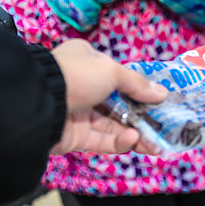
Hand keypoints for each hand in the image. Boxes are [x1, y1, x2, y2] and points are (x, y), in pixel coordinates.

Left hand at [49, 39, 167, 154]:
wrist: (39, 102)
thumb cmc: (77, 76)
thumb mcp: (112, 71)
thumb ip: (138, 85)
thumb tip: (163, 93)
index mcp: (87, 63)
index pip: (117, 75)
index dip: (138, 87)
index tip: (159, 98)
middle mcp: (82, 87)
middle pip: (118, 103)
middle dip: (142, 116)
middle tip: (164, 126)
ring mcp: (78, 113)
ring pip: (113, 126)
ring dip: (136, 133)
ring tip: (157, 142)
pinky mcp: (75, 137)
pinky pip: (102, 140)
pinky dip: (119, 141)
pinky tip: (134, 140)